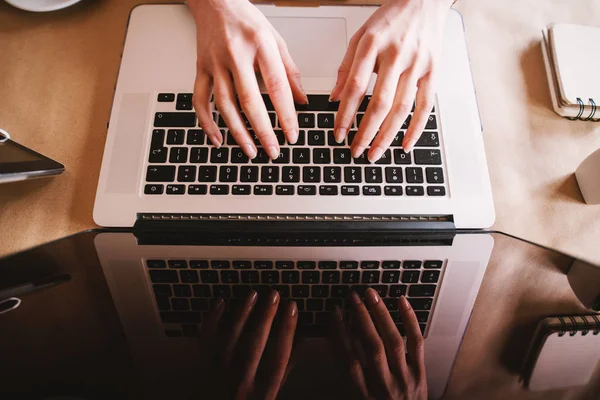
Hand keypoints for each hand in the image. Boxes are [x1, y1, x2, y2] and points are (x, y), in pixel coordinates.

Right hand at [187, 0, 307, 159]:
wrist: (215, 0)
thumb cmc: (247, 20)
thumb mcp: (276, 40)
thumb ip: (290, 71)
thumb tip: (301, 100)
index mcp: (261, 45)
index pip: (276, 86)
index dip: (285, 114)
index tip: (292, 135)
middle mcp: (236, 55)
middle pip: (249, 100)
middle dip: (262, 131)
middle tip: (273, 151)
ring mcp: (215, 63)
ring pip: (224, 104)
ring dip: (238, 132)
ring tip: (250, 151)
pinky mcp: (200, 68)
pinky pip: (200, 100)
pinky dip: (206, 122)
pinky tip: (218, 139)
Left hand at [196, 290, 297, 398]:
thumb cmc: (251, 397)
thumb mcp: (273, 389)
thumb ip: (287, 364)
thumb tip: (301, 333)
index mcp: (263, 391)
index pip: (278, 357)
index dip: (287, 330)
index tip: (292, 306)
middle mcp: (241, 383)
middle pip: (254, 346)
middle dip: (265, 317)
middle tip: (273, 294)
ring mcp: (219, 375)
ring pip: (230, 340)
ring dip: (241, 314)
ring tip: (253, 293)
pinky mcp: (202, 367)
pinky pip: (206, 340)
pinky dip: (212, 319)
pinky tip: (221, 302)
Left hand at [330, 0, 451, 160]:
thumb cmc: (390, 18)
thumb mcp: (361, 36)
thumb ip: (346, 67)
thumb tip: (335, 98)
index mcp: (373, 44)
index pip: (355, 86)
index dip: (345, 114)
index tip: (338, 133)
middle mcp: (396, 55)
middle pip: (379, 103)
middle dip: (365, 132)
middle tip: (355, 151)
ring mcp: (417, 64)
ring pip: (401, 108)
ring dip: (387, 135)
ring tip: (375, 153)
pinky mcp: (433, 70)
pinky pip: (426, 105)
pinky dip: (416, 128)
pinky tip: (405, 145)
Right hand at [330, 290, 426, 398]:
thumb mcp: (356, 398)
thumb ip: (347, 375)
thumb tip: (334, 341)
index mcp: (363, 395)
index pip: (348, 361)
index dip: (339, 335)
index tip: (334, 313)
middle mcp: (385, 386)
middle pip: (372, 347)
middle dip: (361, 318)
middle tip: (353, 297)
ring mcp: (405, 379)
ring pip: (393, 341)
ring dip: (381, 315)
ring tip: (371, 295)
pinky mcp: (420, 373)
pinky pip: (416, 343)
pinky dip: (409, 320)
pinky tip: (401, 301)